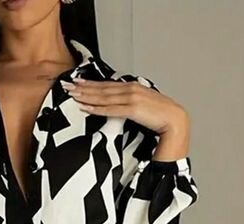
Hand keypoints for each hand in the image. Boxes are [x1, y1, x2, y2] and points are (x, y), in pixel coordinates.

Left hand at [63, 77, 189, 137]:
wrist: (175, 121)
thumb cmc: (161, 117)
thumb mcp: (144, 106)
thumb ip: (131, 103)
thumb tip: (120, 106)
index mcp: (133, 87)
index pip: (108, 85)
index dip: (91, 84)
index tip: (78, 82)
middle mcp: (131, 89)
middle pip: (102, 88)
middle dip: (84, 87)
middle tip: (68, 86)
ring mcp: (131, 98)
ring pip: (104, 97)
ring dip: (86, 96)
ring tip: (72, 95)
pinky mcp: (132, 109)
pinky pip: (110, 109)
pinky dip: (96, 108)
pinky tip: (85, 107)